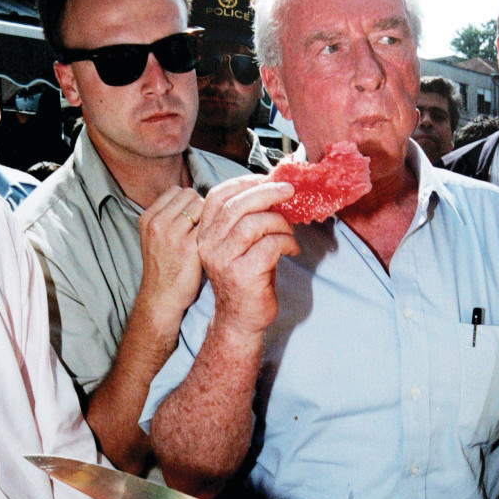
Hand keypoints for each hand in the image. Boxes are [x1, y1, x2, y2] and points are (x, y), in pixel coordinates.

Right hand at [138, 186, 204, 319]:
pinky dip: (217, 230)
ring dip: (210, 218)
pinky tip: (216, 242)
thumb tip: (195, 197)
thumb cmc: (165, 267)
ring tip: (208, 236)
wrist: (162, 297)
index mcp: (148, 218)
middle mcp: (158, 223)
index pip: (177, 191)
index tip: (193, 219)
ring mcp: (173, 235)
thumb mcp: (156, 236)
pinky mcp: (190, 248)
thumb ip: (169, 216)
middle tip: (203, 228)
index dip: (189, 202)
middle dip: (201, 207)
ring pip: (203, 207)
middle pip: (191, 195)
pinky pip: (212, 225)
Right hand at [197, 175, 298, 337]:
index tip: (267, 179)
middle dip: (267, 193)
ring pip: (253, 224)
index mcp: (206, 234)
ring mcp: (224, 260)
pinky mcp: (243, 274)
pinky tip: (292, 249)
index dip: (243, 182)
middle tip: (289, 191)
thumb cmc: (246, 278)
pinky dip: (287, 242)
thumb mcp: (241, 245)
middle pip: (236, 206)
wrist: (241, 319)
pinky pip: (270, 245)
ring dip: (279, 222)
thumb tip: (273, 189)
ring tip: (289, 231)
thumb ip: (248, 219)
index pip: (218, 197)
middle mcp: (210, 245)